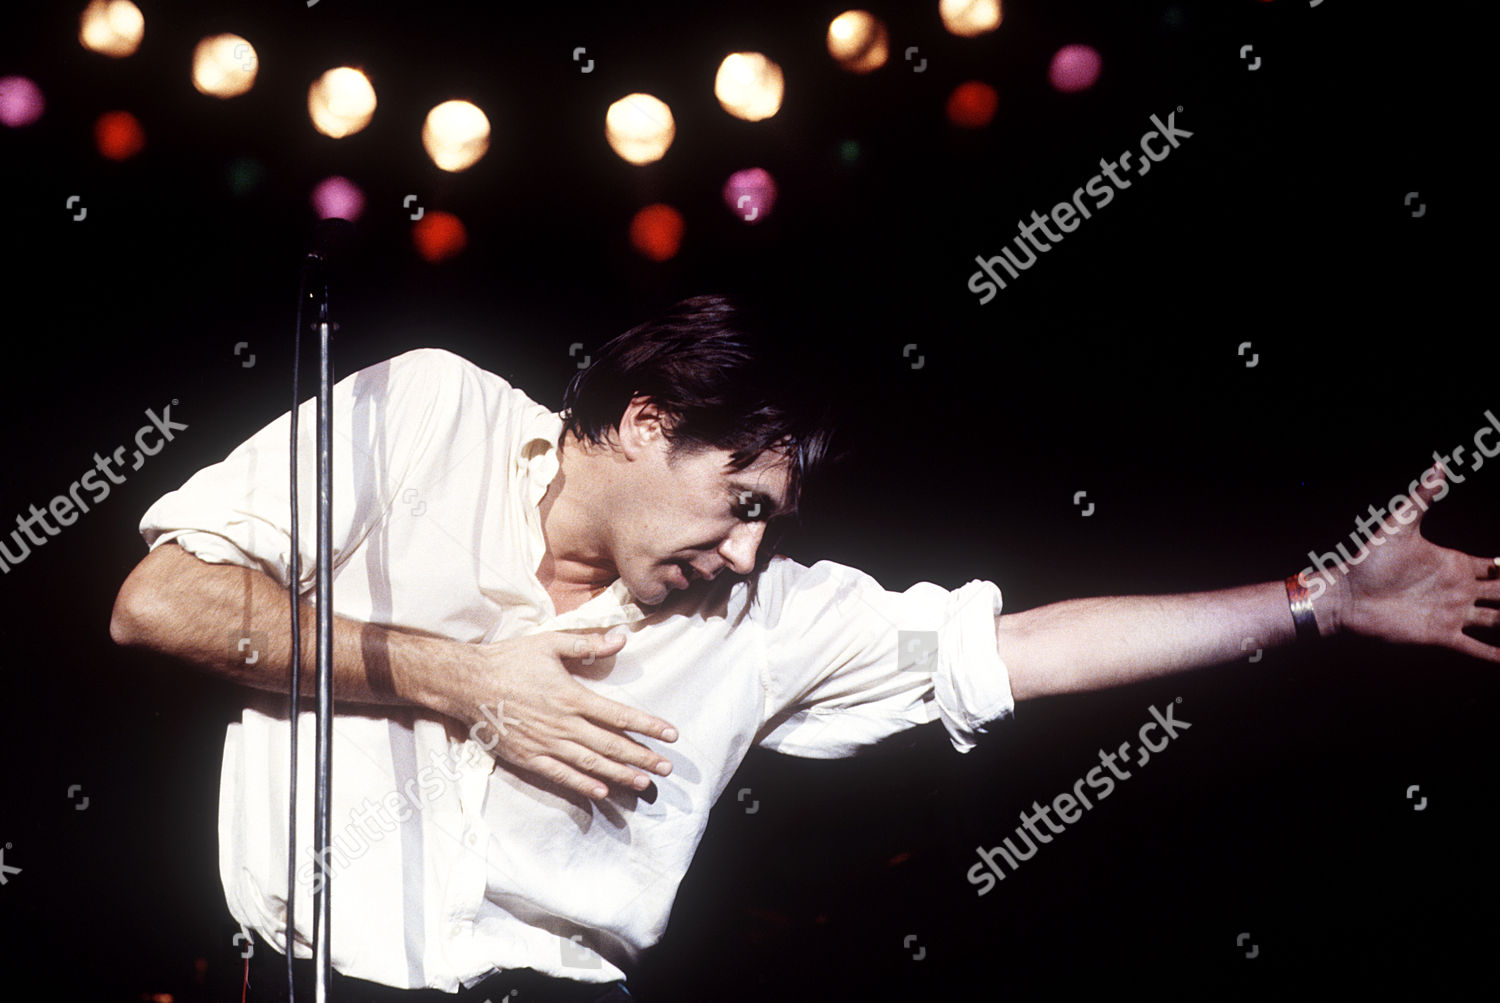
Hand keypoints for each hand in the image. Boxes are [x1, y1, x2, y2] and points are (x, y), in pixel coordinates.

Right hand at [431, 628, 677, 799]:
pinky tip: (602, 792)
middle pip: (611, 745)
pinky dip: (583, 784)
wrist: (467, 683)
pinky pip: (560, 775)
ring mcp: (545, 743)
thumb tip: (621, 639)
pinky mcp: (527, 757)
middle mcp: (563, 724)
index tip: (671, 734)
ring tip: (644, 782)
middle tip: (668, 768)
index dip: (647, 726)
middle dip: (642, 757)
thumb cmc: (509, 660)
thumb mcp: (550, 643)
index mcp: (571, 696)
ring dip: (620, 774)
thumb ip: (587, 644)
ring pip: (590, 764)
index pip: (619, 715)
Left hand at [1329, 463, 1499, 661]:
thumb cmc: (1369, 560)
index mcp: (1454, 565)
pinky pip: (1474, 648)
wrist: (1347, 595)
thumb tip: (1439, 465)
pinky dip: (1494, 655)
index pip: (1493, 567)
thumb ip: (1421, 497)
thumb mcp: (1399, 525)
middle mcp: (1459, 591)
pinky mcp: (1441, 635)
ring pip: (1497, 621)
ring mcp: (1452, 614)